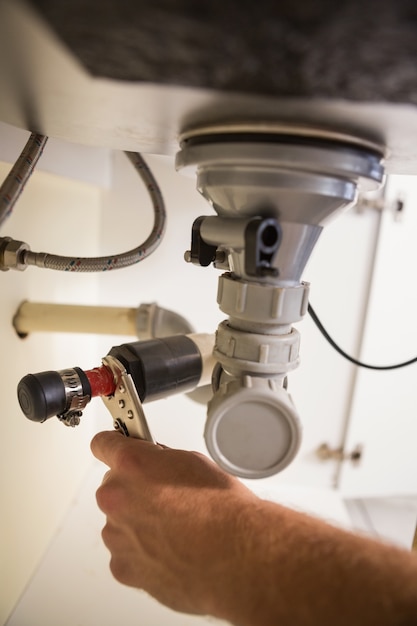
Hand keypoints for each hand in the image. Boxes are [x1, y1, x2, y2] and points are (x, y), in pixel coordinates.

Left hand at [90, 431, 258, 617]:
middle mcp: (117, 498)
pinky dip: (142, 553)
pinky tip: (170, 550)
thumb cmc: (222, 510)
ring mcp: (117, 535)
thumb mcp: (193, 461)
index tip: (117, 447)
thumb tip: (154, 464)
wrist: (236, 555)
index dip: (113, 445)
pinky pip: (125, 553)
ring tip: (173, 529)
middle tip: (163, 497)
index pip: (103, 444)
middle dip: (132, 489)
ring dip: (137, 522)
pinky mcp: (123, 566)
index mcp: (132, 465)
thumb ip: (161, 461)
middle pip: (113, 486)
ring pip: (119, 522)